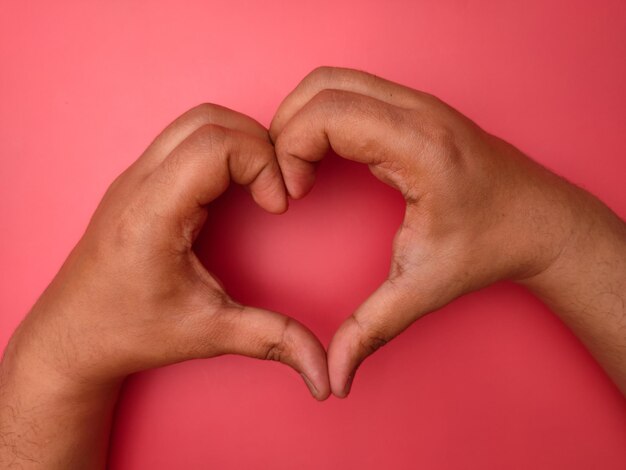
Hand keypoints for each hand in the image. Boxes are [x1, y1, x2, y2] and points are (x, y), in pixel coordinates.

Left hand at [3, 103, 329, 398]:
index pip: (216, 143)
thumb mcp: (207, 334)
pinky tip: (234, 188)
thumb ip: (272, 340)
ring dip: (240, 142)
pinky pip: (185, 139)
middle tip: (275, 188)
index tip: (278, 205)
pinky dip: (222, 150)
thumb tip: (323, 372)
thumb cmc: (128, 332)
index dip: (263, 163)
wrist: (71, 335)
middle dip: (258, 144)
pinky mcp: (138, 181)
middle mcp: (138, 183)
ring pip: (196, 121)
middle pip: (209, 119)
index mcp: (152, 213)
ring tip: (259, 185)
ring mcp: (134, 176)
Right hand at [269, 66, 625, 396]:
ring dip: (300, 118)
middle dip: (284, 129)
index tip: (292, 194)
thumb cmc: (490, 246)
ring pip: (331, 80)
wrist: (538, 220)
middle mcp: (418, 112)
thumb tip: (334, 377)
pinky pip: (349, 91)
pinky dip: (321, 116)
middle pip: (321, 86)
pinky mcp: (414, 107)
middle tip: (286, 178)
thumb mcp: (425, 289)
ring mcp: (417, 103)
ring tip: (298, 166)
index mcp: (419, 147)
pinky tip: (323, 157)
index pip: (327, 113)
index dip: (289, 150)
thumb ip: (373, 330)